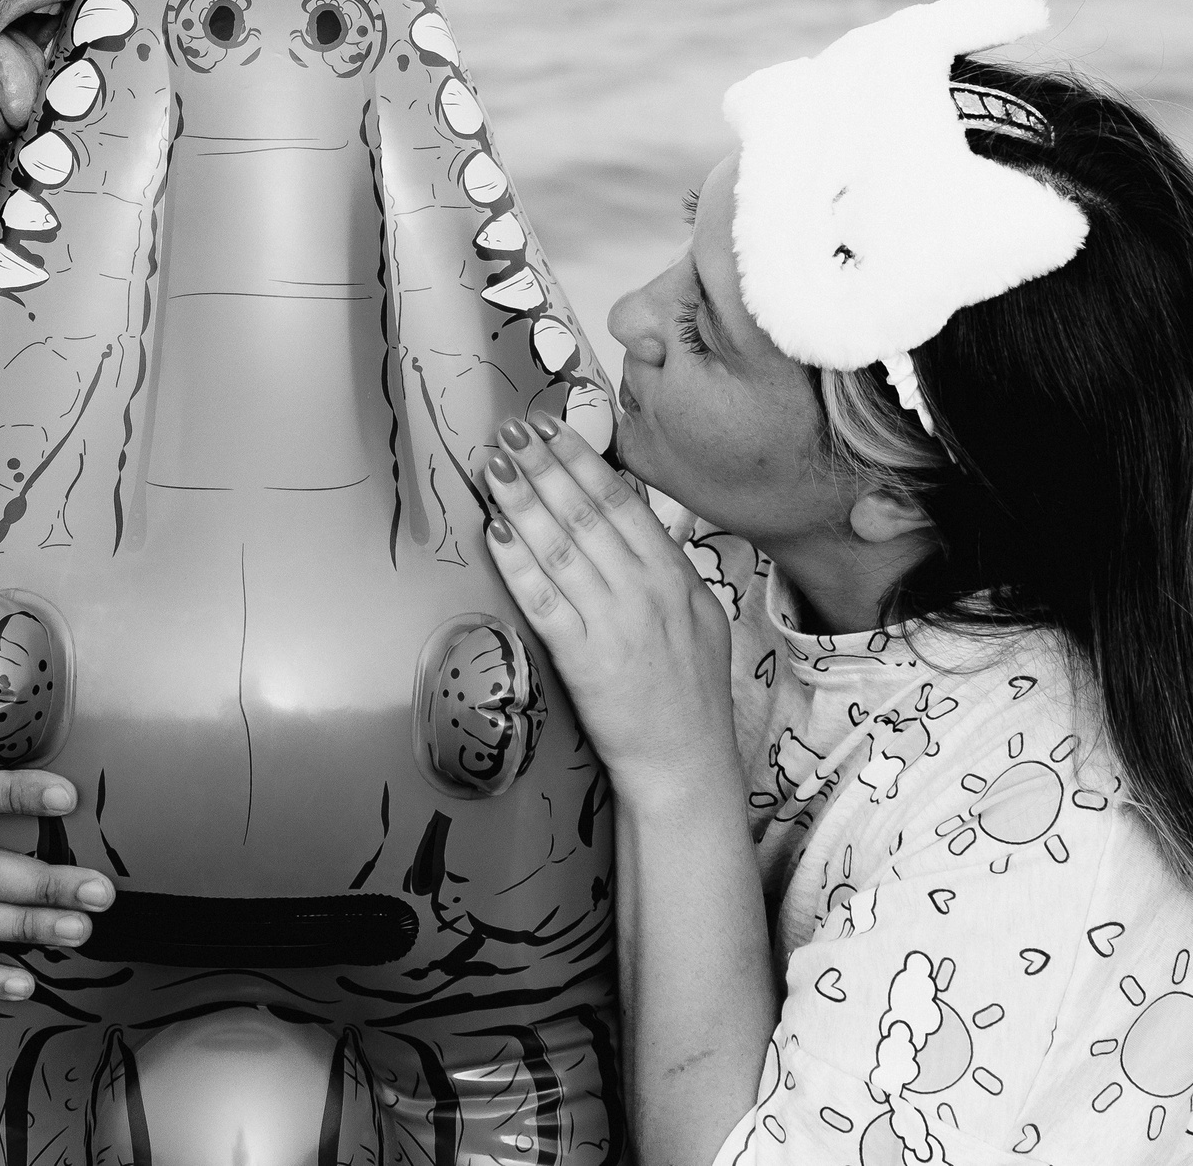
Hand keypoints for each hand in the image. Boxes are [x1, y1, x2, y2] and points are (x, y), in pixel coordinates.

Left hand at [480, 412, 741, 793]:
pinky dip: (517, 565)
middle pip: (586, 515)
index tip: (550, 428)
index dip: (581, 461)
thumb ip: (662, 566)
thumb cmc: (689, 693)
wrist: (685, 764)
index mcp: (675, 577)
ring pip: (560, 549)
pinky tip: (495, 534)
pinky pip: (542, 602)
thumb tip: (625, 516)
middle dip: (544, 467)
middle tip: (510, 431)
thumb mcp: (697, 616)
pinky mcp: (583, 660)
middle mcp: (646, 592)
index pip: (621, 503)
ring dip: (522, 502)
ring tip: (495, 467)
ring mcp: (614, 625)